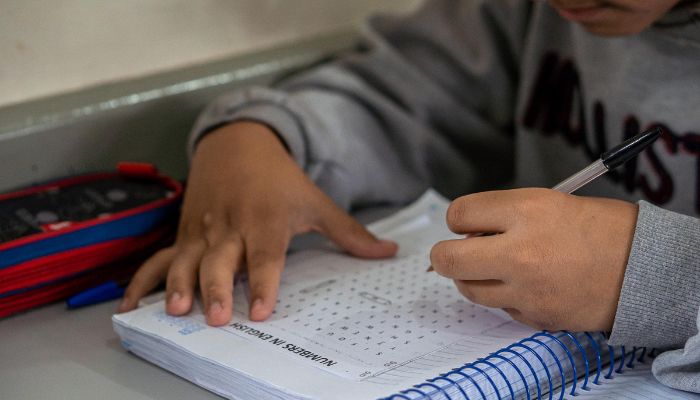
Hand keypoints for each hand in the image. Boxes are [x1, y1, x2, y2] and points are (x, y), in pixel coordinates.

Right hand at [118, 121, 396, 324]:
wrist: (237, 144)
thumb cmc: (281, 180)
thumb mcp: (316, 201)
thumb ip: (350, 233)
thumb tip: (391, 254)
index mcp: (266, 218)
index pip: (266, 255)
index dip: (265, 282)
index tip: (263, 310)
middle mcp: (232, 225)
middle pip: (222, 260)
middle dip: (218, 288)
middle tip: (218, 317)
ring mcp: (204, 229)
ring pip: (187, 259)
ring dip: (178, 284)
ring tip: (175, 310)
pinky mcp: (184, 233)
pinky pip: (160, 257)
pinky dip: (143, 280)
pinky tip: (131, 303)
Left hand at [430, 188, 637, 331]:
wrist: (645, 267)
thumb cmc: (602, 229)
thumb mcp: (550, 202)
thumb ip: (505, 215)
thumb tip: (468, 232)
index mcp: (525, 211)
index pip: (458, 214)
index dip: (459, 219)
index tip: (468, 223)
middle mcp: (520, 251)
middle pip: (448, 259)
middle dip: (446, 254)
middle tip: (458, 252)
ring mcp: (526, 289)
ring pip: (468, 289)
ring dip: (473, 277)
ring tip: (497, 267)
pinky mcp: (535, 316)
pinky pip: (500, 307)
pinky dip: (505, 297)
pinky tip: (529, 285)